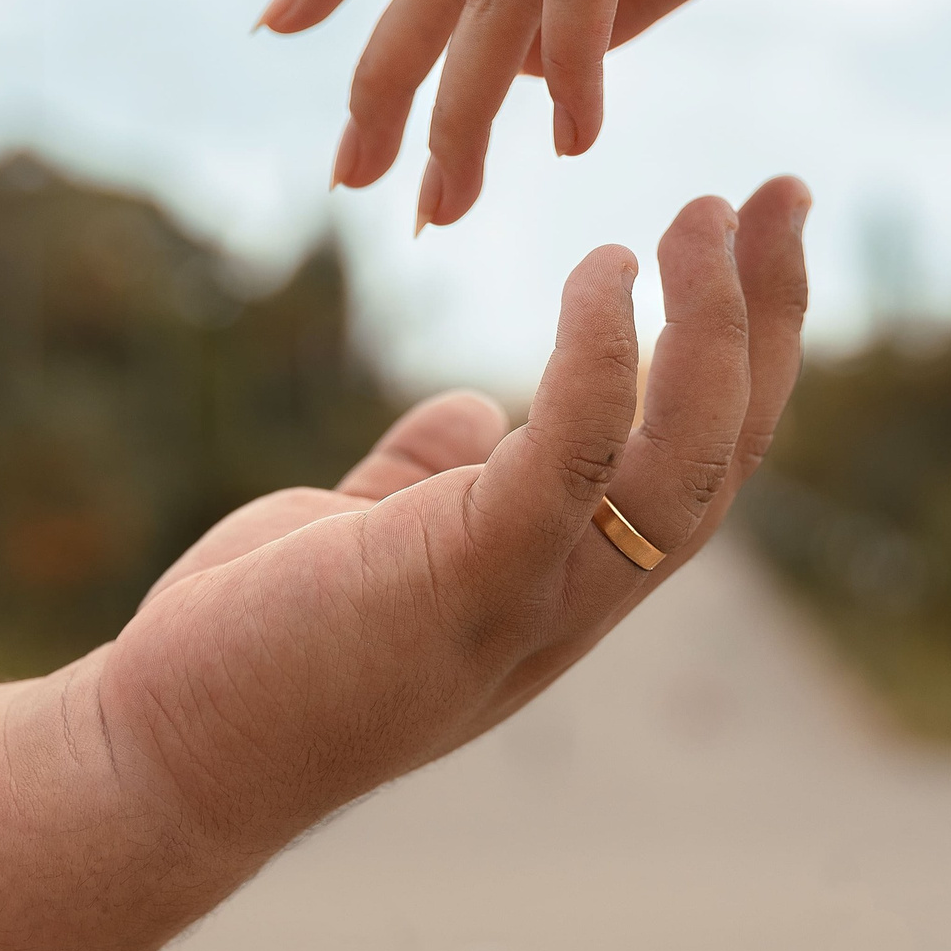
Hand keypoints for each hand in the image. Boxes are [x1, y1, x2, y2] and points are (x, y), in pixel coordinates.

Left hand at [90, 177, 806, 867]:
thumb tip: (473, 409)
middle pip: (725, 454)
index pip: (701, 460)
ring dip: (715, 331)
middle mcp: (575, 599)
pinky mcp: (465, 584)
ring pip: (684, 466)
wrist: (168, 759)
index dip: (748, 350)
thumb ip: (426, 472)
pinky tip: (604, 268)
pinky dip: (603, 361)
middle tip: (783, 191)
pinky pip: (569, 460)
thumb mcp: (366, 537)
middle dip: (769, 318)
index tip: (752, 235)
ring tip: (702, 212)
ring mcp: (531, 600)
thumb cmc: (258, 648)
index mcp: (564, 579)